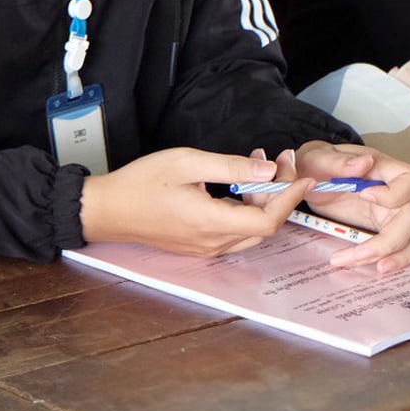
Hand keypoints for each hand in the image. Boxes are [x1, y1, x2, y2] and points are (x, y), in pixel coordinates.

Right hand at [80, 147, 310, 256]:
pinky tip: (235, 189)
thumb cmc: (140, 183)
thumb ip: (230, 166)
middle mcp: (213, 242)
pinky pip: (234, 234)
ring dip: (262, 203)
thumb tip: (268, 170)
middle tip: (277, 162)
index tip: (302, 176)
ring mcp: (206, 248)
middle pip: (264, 226)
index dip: (290, 198)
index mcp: (211, 222)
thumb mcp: (185, 162)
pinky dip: (245, 211)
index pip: (268, 219)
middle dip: (278, 194)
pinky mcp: (198, 247)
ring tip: (256, 170)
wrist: (107, 211)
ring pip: (251, 231)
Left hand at [286, 142, 409, 271]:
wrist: (308, 177)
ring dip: (396, 256)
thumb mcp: (318, 157)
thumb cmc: (317, 163)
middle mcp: (395, 192)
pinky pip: (399, 248)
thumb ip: (338, 161)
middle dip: (391, 240)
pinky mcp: (384, 229)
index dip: (395, 193)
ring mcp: (392, 213)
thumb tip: (364, 163)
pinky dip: (391, 259)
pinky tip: (369, 265)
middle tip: (362, 252)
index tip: (364, 195)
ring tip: (376, 267)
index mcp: (383, 169)